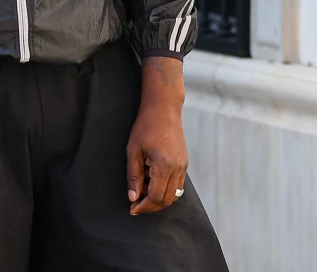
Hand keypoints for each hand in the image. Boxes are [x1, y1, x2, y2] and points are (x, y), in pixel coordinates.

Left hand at [125, 56, 187, 214]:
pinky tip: (152, 182)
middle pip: (167, 200)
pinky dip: (166, 190)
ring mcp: (183, 166)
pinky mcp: (185, 163)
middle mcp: (177, 168)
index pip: (155, 197)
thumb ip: (133, 176)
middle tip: (136, 204)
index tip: (132, 208)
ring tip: (143, 192)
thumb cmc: (145, 126)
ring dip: (159, 199)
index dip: (143, 206)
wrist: (164, 108)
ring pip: (175, 195)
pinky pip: (178, 185)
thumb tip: (133, 197)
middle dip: (151, 206)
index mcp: (164, 165)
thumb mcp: (133, 150)